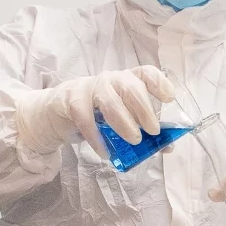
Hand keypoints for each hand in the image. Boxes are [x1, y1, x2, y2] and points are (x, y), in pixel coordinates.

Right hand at [15, 66, 174, 157]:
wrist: (56, 114)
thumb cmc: (96, 115)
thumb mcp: (121, 120)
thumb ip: (143, 131)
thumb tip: (168, 147)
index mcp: (127, 81)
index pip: (145, 73)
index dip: (159, 83)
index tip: (169, 98)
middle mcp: (110, 79)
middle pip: (130, 86)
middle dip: (144, 109)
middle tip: (153, 130)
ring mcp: (90, 87)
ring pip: (109, 101)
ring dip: (124, 122)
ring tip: (134, 141)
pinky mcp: (71, 99)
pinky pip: (85, 118)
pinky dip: (96, 138)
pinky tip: (105, 152)